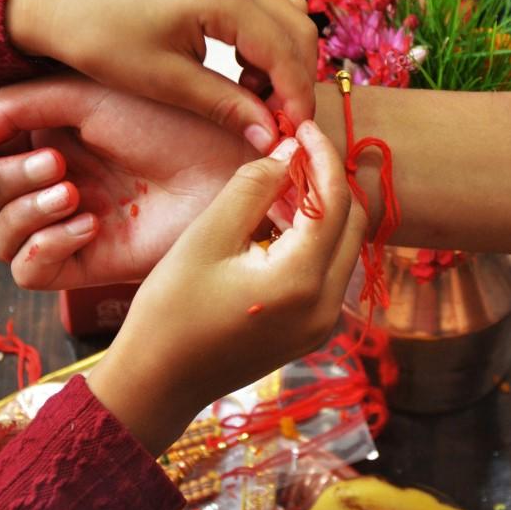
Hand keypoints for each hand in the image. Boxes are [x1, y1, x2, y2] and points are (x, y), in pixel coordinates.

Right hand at [0, 76, 251, 289]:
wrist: (230, 166)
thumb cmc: (176, 122)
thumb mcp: (88, 95)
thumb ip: (16, 107)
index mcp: (47, 137)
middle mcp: (53, 183)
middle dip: (6, 179)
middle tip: (57, 165)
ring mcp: (68, 225)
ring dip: (25, 210)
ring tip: (73, 192)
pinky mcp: (89, 264)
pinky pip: (31, 272)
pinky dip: (45, 247)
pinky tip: (87, 224)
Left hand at [1, 0, 317, 152]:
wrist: (55, 6)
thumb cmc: (99, 40)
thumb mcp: (164, 82)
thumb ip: (225, 106)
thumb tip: (271, 137)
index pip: (286, 49)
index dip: (297, 97)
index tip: (293, 136)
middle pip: (298, 28)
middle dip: (297, 79)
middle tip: (278, 122)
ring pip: (287, 15)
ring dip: (284, 60)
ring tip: (255, 100)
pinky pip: (264, 8)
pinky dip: (267, 43)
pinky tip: (241, 74)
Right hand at [86, 121, 367, 452]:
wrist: (158, 383)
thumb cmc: (170, 310)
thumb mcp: (207, 237)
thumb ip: (253, 187)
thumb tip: (290, 152)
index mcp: (301, 281)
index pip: (335, 201)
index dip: (323, 156)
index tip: (303, 126)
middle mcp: (326, 306)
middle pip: (352, 223)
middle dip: (329, 180)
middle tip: (294, 150)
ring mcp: (322, 323)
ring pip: (344, 247)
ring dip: (323, 209)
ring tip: (283, 181)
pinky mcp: (311, 331)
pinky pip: (329, 271)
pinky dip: (314, 239)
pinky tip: (280, 221)